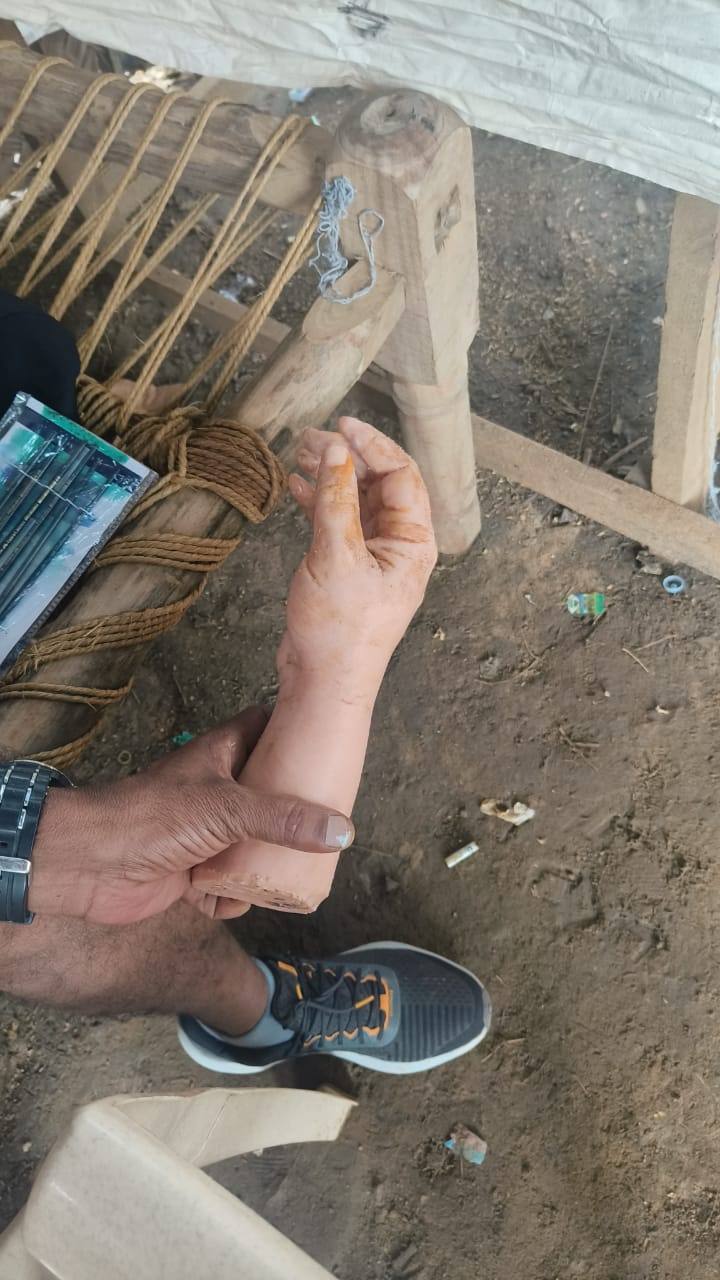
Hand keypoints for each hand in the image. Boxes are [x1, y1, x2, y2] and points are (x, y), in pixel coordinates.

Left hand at [28, 707, 353, 924]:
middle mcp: (218, 790)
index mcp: (222, 754)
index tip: (334, 742)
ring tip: (298, 872)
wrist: (89, 865)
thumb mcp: (228, 809)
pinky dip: (234, 896)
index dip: (298, 731)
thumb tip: (342, 831)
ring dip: (267, 862)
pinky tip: (237, 899)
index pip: (267, 728)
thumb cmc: (150, 817)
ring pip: (253, 843)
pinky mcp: (194, 872)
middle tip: (332, 822)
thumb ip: (285, 819)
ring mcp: (206, 833)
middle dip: (296, 811)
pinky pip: (230, 886)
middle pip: (270, 793)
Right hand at [284, 417, 436, 696]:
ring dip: (330, 476)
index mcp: (413, 542)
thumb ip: (335, 499)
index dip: (373, 445)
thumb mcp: (336, 556)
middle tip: (311, 439)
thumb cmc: (340, 630)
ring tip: (299, 453)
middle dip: (347, 457)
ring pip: (355, 500)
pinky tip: (295, 485)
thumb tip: (336, 450)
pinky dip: (318, 501)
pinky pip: (338, 521)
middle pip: (379, 484)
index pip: (401, 475)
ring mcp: (373, 557)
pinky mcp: (347, 568)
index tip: (341, 425)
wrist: (323, 680)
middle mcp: (399, 546)